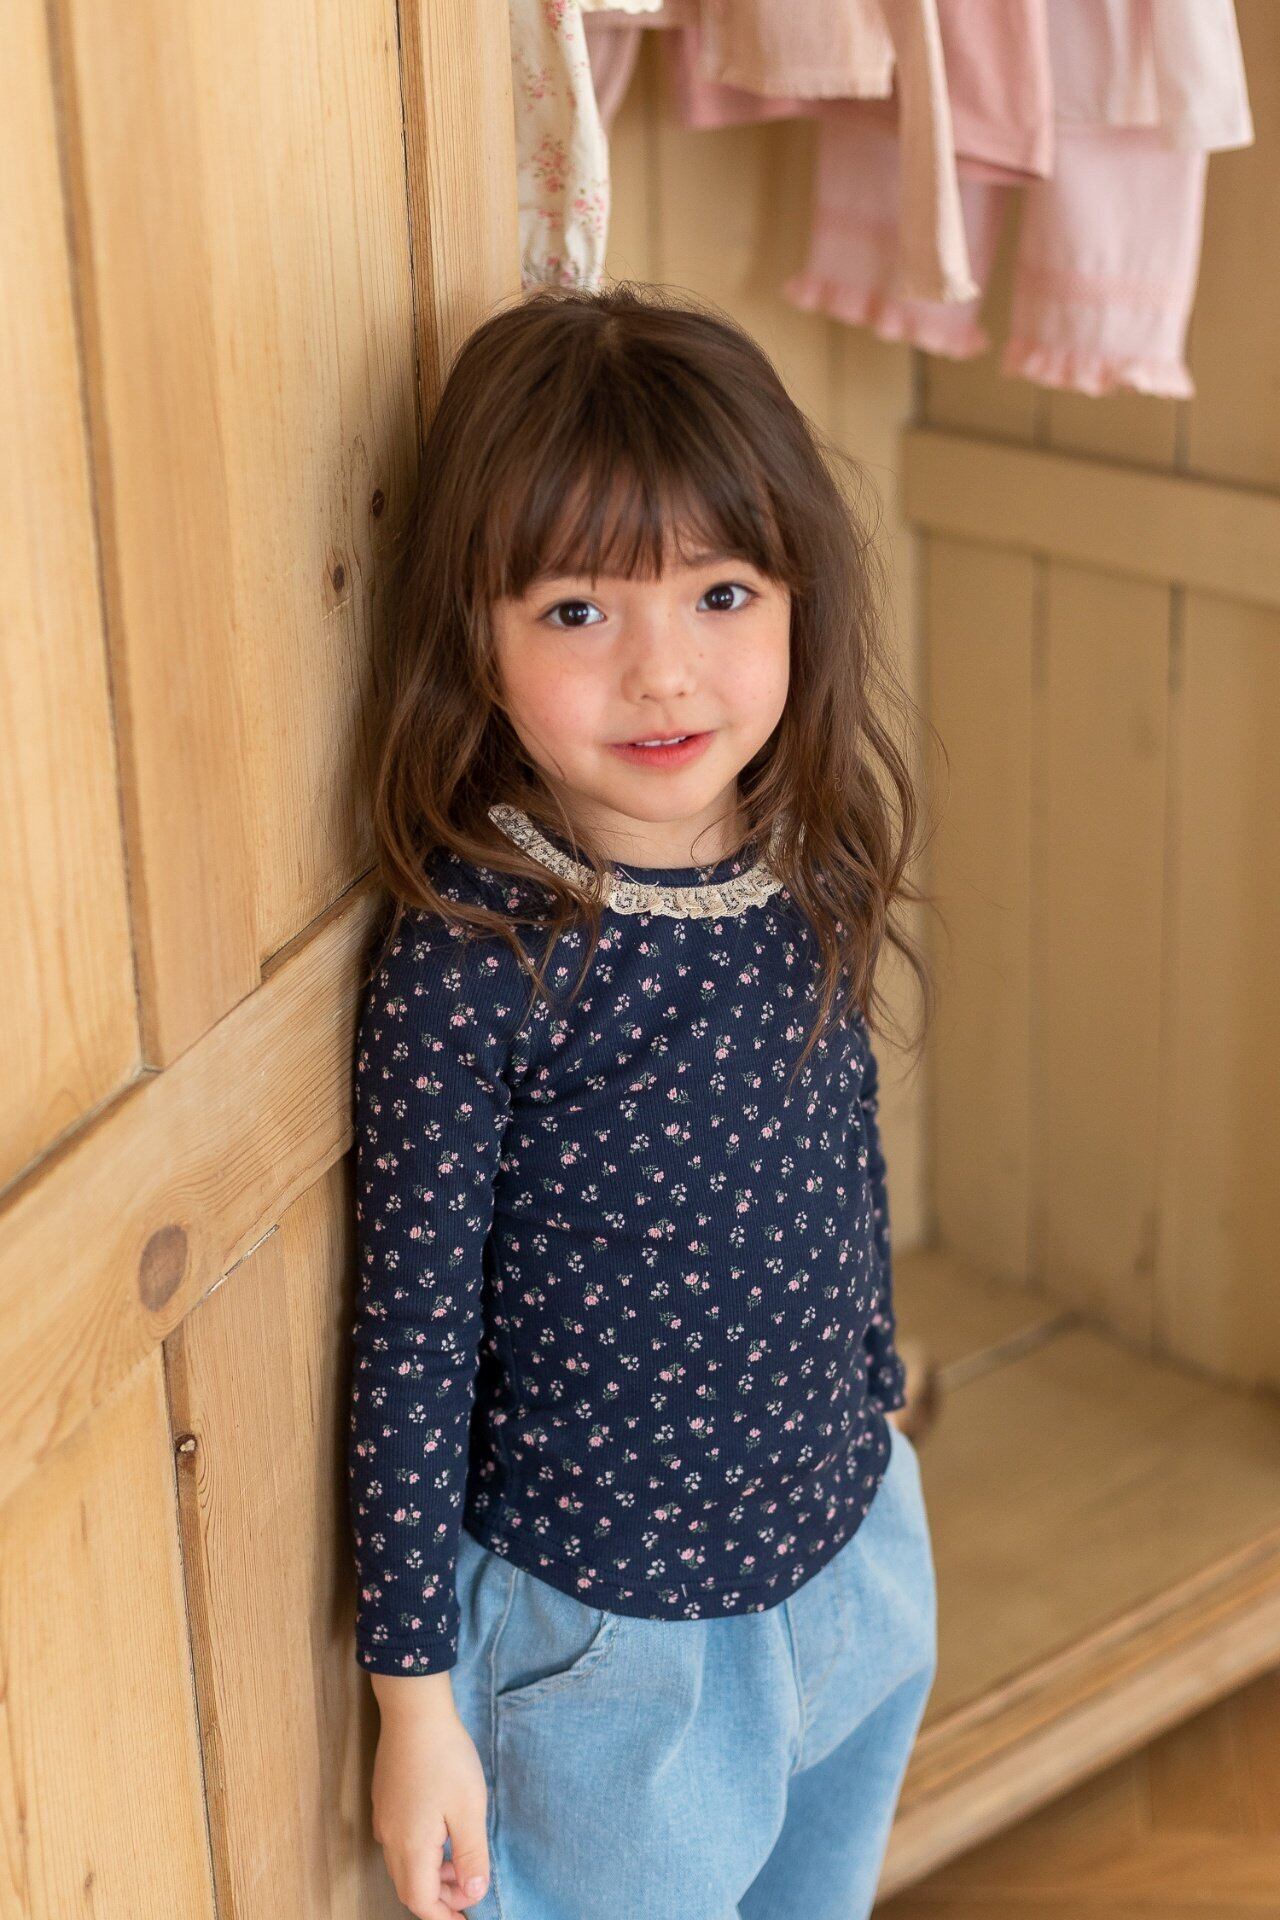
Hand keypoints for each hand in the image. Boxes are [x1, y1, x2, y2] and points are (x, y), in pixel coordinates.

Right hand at [371, 1698, 491, 1915]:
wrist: (414, 1711)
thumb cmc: (446, 1757)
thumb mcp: (469, 1808)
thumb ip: (471, 1856)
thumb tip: (474, 1893)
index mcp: (410, 1846)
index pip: (420, 1902)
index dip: (444, 1915)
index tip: (468, 1916)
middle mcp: (390, 1838)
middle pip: (409, 1888)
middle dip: (439, 1898)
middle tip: (468, 1891)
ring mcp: (384, 1818)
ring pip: (403, 1866)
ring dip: (431, 1875)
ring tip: (460, 1862)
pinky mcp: (385, 1801)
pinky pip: (399, 1843)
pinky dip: (421, 1853)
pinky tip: (442, 1834)